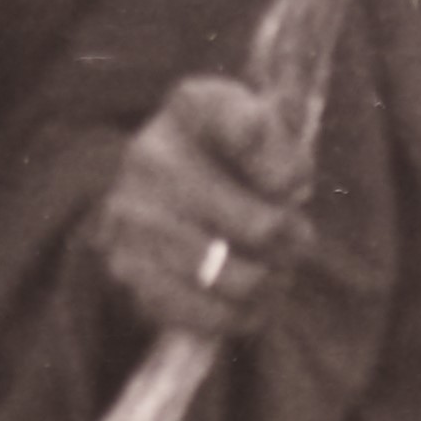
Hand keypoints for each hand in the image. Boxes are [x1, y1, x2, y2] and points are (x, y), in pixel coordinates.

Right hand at [90, 68, 313, 347]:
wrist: (163, 189)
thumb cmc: (230, 159)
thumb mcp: (264, 129)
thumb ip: (284, 146)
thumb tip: (286, 189)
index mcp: (193, 105)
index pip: (256, 130)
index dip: (289, 170)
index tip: (294, 182)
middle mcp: (149, 153)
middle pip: (261, 227)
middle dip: (292, 241)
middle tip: (296, 240)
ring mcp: (130, 213)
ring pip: (236, 278)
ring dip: (269, 282)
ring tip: (274, 271)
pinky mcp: (125, 267)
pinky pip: (202, 312)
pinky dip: (239, 314)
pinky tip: (249, 300)